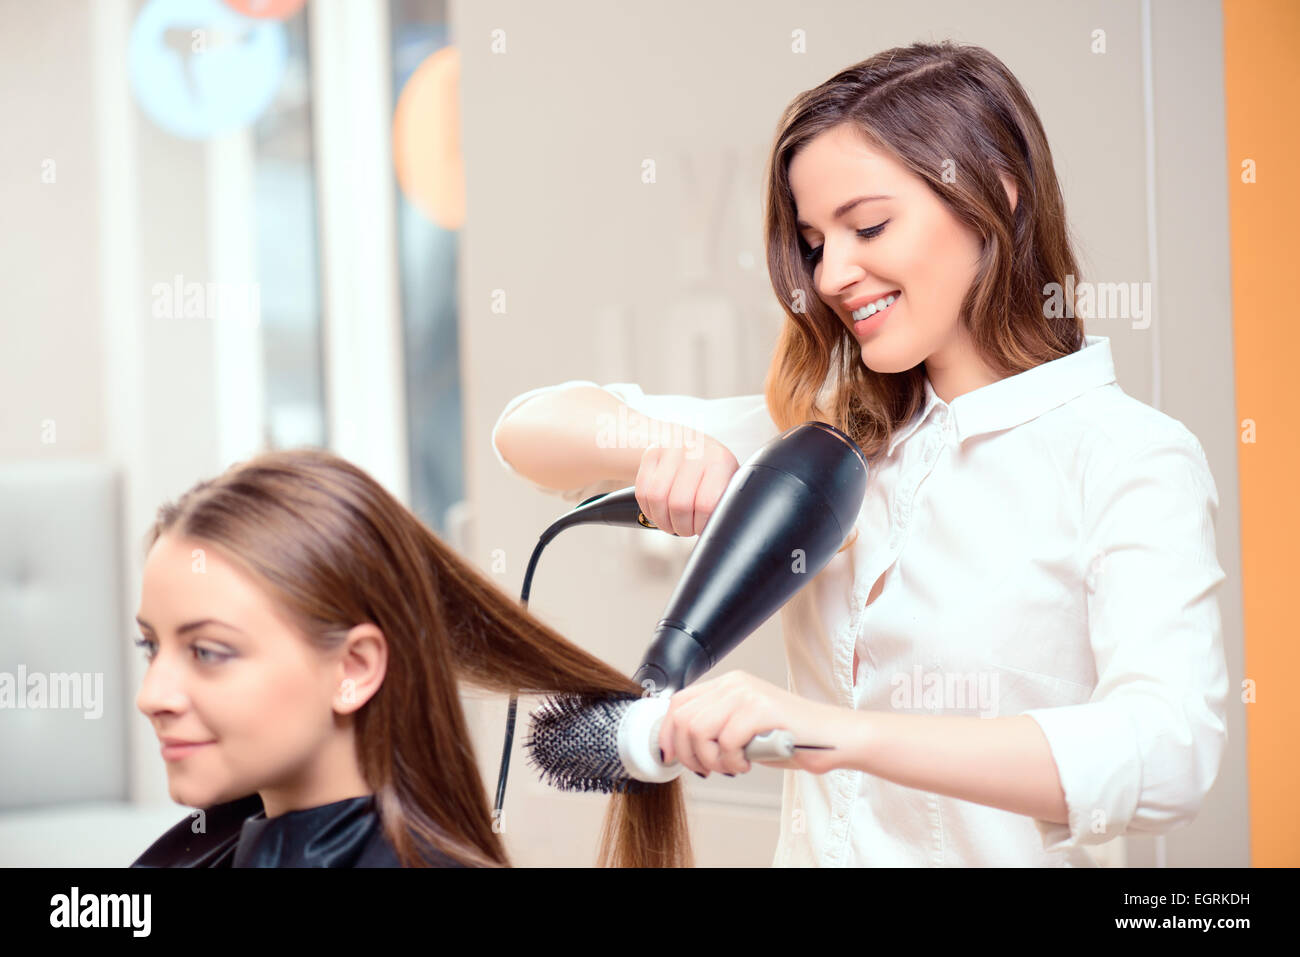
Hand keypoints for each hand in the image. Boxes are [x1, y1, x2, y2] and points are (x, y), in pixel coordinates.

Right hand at [634, 434, 739, 536]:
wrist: (691, 441)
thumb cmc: (712, 470)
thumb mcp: (728, 482)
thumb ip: (723, 504)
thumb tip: (715, 528)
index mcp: (719, 461)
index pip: (706, 503)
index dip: (700, 524)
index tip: (701, 528)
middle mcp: (695, 451)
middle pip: (679, 504)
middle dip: (681, 526)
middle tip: (686, 528)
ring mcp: (670, 450)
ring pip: (657, 499)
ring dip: (663, 520)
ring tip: (672, 523)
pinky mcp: (650, 453)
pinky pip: (642, 492)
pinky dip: (648, 509)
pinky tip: (659, 511)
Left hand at [657, 671, 852, 776]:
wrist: (831, 738)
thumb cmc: (790, 738)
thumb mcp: (743, 728)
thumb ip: (715, 727)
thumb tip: (680, 746)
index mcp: (728, 684)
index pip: (679, 701)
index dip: (667, 732)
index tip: (670, 756)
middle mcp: (734, 683)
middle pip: (683, 718)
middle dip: (688, 753)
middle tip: (708, 769)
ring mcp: (747, 694)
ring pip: (699, 730)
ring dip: (711, 759)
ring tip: (732, 766)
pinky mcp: (760, 710)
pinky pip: (726, 741)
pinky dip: (732, 762)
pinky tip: (748, 763)